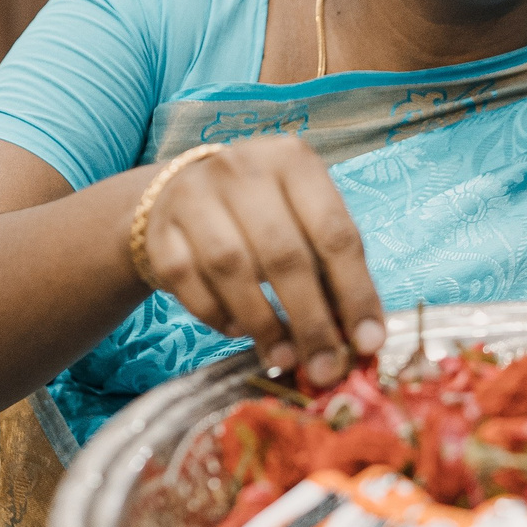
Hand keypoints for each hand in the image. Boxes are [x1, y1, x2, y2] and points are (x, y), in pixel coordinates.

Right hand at [137, 137, 386, 385]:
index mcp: (293, 160)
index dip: (355, 292)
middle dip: (310, 319)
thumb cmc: (264, 214)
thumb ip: (333, 270)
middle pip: (283, 253)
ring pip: (232, 268)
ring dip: (263, 323)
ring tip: (284, 357)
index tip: (368, 342)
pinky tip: (239, 330)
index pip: (334, 232)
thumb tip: (360, 337)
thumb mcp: (304, 221)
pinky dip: (217, 314)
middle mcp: (242, 168)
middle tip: (325, 367)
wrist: (180, 194)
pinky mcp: (158, 230)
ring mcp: (194, 196)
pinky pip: (189, 282)